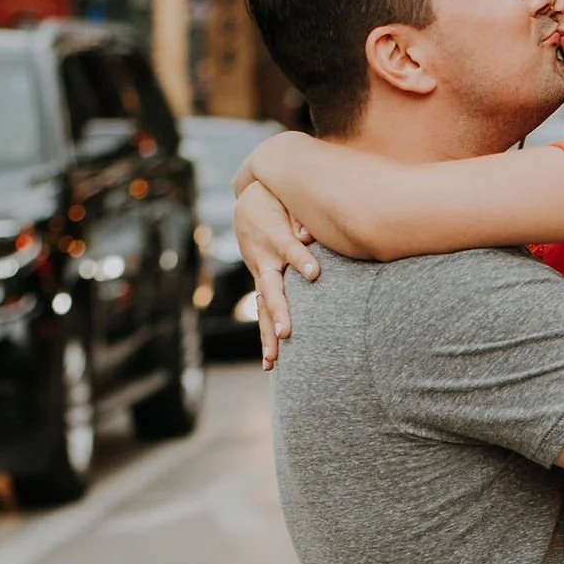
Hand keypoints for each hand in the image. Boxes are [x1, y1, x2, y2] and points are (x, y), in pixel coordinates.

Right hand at [234, 180, 315, 369]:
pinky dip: (266, 336)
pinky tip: (271, 363)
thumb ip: (300, 218)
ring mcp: (260, 273)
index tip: (315, 274)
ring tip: (272, 362)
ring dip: (268, 335)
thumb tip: (309, 235)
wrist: (249, 203)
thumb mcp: (287, 200)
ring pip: (263, 308)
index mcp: (274, 235)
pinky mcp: (261, 283)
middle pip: (272, 288)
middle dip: (279, 311)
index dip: (301, 260)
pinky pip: (263, 312)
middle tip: (286, 333)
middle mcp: (264, 259)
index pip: (289, 249)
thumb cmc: (277, 200)